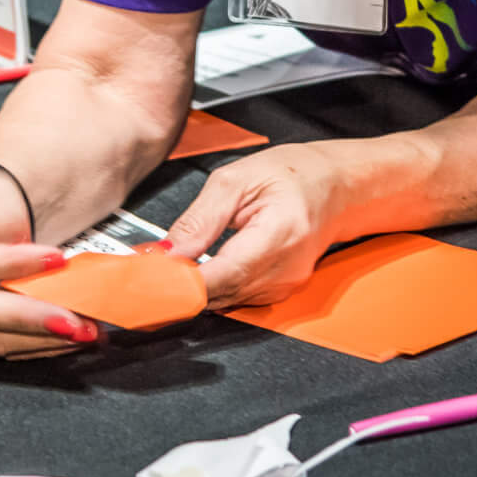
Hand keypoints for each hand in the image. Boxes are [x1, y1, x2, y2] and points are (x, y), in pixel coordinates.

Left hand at [162, 145, 346, 308]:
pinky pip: (235, 298)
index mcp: (278, 234)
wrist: (338, 187)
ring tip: (158, 272)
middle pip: (218, 295)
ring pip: (223, 301)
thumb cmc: (296, 175)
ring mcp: (284, 286)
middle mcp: (284, 270)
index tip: (145, 279)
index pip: (220, 275)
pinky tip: (189, 275)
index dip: (179, 283)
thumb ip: (200, 219)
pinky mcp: (278, 293)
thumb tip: (166, 252)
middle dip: (174, 288)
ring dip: (189, 291)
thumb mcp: (238, 179)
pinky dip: (209, 289)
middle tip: (138, 276)